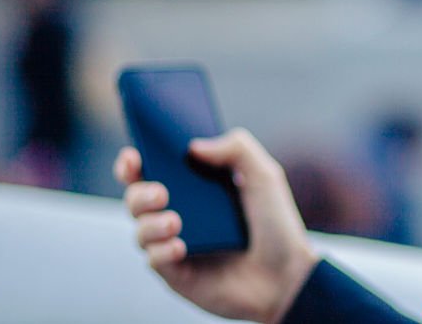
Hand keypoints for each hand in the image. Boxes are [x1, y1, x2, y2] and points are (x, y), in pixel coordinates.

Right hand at [113, 128, 319, 322]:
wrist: (287, 274)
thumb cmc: (276, 224)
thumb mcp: (264, 176)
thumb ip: (236, 148)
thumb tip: (193, 146)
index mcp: (193, 187)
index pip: (152, 170)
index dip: (134, 161)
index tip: (133, 155)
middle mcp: (178, 213)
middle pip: (136, 199)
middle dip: (138, 192)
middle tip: (160, 192)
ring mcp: (175, 244)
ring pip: (140, 231)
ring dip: (150, 223)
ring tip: (175, 221)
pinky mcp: (177, 275)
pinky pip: (154, 260)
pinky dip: (162, 251)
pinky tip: (180, 246)